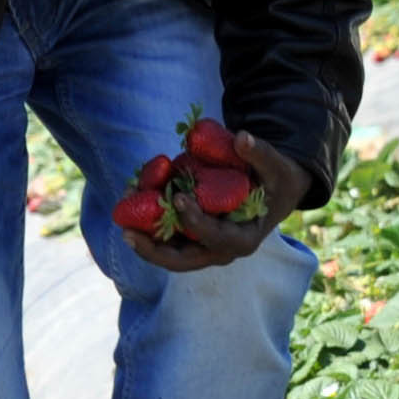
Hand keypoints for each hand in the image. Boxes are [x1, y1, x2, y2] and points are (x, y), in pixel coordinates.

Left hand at [130, 132, 314, 273]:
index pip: (216, 238)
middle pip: (182, 261)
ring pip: (168, 252)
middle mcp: (220, 250)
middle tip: (128, 233)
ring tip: (122, 215)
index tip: (178, 199)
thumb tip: (242, 137)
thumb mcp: (276, 167)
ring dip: (143, 238)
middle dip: (153, 250)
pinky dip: (147, 223)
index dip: (196, 222)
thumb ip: (261, 154)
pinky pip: (165, 237)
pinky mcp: (191, 238)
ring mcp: (203, 247)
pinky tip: (132, 200)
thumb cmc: (277, 179)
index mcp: (243, 239)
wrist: (274, 191)